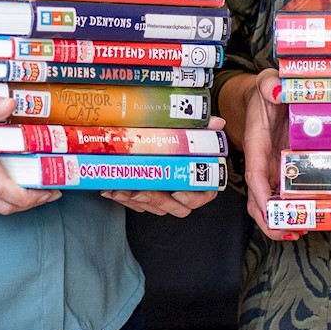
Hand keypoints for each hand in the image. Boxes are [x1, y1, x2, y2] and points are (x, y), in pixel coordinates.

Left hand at [101, 116, 225, 215]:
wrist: (160, 147)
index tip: (177, 193)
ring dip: (136, 200)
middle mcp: (184, 194)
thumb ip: (203, 128)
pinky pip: (138, 205)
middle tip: (139, 189)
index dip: (192, 198)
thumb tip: (218, 122)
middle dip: (156, 200)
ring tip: (120, 189)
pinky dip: (125, 199)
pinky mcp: (148, 200)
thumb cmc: (180, 143)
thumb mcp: (191, 131)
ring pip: (154, 208)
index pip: (203, 196)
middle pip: (176, 207)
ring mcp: (166, 199)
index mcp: (200, 180)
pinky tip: (112, 190)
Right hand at [227, 70, 291, 239]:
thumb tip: (276, 91)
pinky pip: (283, 194)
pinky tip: (306, 219)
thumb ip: (270, 85)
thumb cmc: (267, 90)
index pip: (254, 174)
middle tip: (290, 231)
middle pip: (257, 198)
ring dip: (279, 221)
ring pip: (269, 202)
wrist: (268, 94)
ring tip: (299, 232)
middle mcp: (262, 161)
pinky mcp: (284, 169)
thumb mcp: (268, 82)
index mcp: (256, 144)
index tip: (271, 210)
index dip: (261, 194)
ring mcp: (272, 168)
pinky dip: (291, 209)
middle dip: (269, 219)